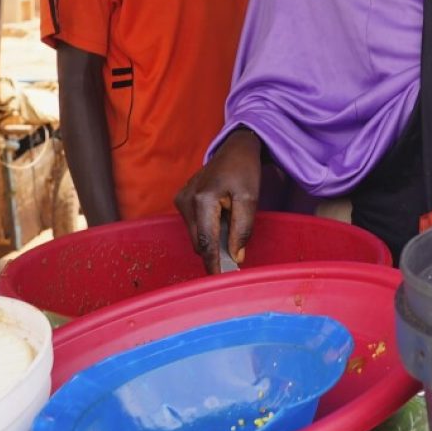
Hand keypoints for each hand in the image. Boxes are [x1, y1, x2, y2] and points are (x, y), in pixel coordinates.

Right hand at [174, 128, 261, 274]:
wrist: (235, 148)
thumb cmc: (245, 171)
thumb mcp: (251, 198)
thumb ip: (243, 228)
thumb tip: (236, 257)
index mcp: (203, 199)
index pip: (205, 241)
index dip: (213, 263)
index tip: (218, 282)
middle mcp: (186, 200)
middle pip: (199, 241)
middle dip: (216, 250)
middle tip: (236, 253)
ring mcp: (180, 199)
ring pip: (196, 235)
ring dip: (212, 237)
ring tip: (230, 221)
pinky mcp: (181, 199)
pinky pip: (194, 225)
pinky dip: (208, 228)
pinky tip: (221, 215)